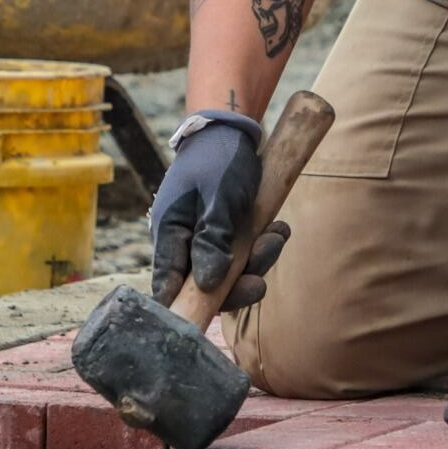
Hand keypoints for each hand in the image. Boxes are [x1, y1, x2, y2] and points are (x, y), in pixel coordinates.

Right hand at [148, 111, 287, 309]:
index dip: (186, 307)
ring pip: (231, 272)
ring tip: (278, 235)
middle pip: (206, 286)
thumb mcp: (217, 196)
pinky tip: (279, 229)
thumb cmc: (218, 158)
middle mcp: (185, 243)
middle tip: (260, 281)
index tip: (208, 319)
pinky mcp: (228, 234)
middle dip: (238, 286)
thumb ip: (212, 239)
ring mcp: (207, 239)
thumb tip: (209, 285)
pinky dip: (264, 245)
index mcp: (169, 233)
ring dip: (258, 260)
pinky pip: (246, 253)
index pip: (168, 285)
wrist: (232, 130)